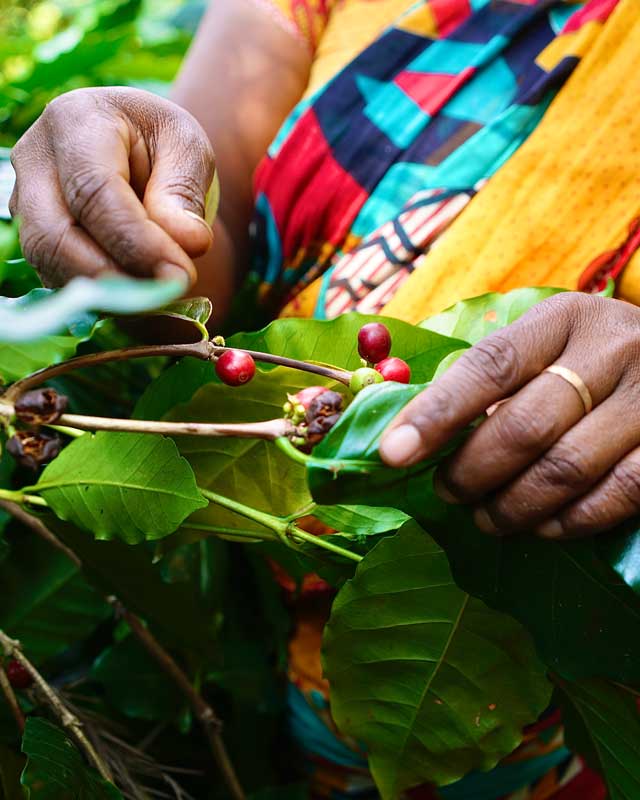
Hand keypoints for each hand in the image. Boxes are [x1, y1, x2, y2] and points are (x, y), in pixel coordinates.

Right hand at [9, 87, 214, 286]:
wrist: (137, 151)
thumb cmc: (162, 144)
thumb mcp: (187, 150)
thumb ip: (185, 192)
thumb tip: (187, 242)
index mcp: (76, 121)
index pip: (94, 190)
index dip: (135, 241)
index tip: (180, 275)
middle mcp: (36, 160)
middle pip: (54, 235)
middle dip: (113, 278)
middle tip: (168, 297)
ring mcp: (25, 202)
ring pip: (50, 264)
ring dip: (107, 295)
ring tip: (160, 303)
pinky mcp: (33, 238)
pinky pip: (58, 279)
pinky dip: (100, 300)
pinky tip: (141, 304)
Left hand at [380, 293, 639, 538]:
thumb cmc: (591, 358)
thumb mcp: (547, 343)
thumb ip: (495, 378)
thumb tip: (419, 435)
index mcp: (564, 319)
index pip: (490, 365)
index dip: (437, 413)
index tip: (393, 453)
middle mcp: (612, 350)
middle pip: (525, 425)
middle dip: (471, 471)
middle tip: (447, 492)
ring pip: (567, 467)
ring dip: (513, 505)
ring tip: (486, 518)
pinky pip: (619, 494)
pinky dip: (570, 520)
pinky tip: (543, 527)